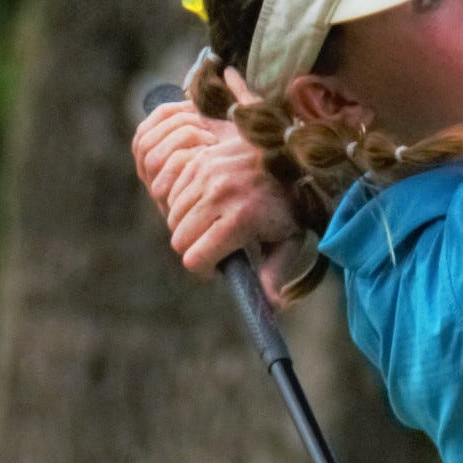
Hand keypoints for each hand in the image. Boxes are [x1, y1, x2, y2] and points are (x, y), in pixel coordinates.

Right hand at [132, 102, 297, 280]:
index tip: (216, 266)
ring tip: (209, 225)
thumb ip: (275, 274)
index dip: (203, 268)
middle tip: (211, 246)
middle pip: (179, 238)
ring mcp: (207, 175)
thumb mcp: (288, 242)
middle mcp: (220, 196)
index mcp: (240, 220)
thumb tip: (272, 308)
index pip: (195, 258)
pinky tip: (204, 205)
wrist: (288, 155)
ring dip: (186, 225)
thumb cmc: (288, 205)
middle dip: (192, 248)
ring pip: (173, 216)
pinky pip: (174, 193)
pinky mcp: (200, 160)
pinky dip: (183, 203)